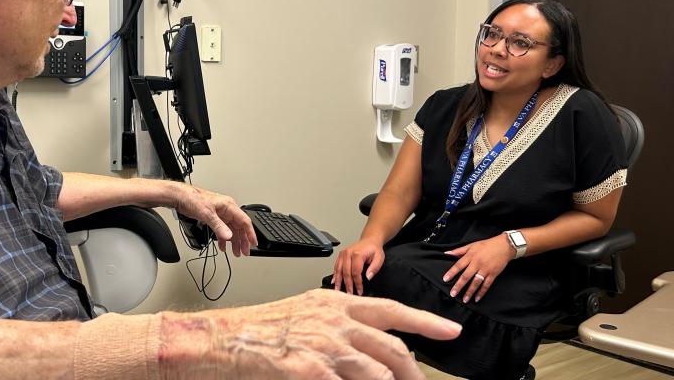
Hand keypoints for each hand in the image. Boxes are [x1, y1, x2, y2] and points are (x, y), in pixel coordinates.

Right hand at [160, 289, 461, 379]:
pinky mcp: (307, 367)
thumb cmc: (259, 330)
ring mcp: (321, 343)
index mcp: (334, 302)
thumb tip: (370, 349)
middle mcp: (332, 319)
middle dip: (414, 370)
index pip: (390, 310)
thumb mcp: (305, 316)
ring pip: (375, 369)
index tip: (451, 331)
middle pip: (391, 345)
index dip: (425, 322)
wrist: (222, 338)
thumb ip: (339, 327)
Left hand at [172, 184, 256, 256]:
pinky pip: (222, 230)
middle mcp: (227, 210)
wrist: (181, 197)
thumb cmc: (193, 199)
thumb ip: (219, 226)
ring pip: (231, 230)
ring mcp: (220, 214)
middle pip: (239, 227)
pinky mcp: (214, 218)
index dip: (250, 233)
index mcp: (229, 206)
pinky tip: (223, 247)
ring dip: (233, 242)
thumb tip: (229, 236)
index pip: (244, 221)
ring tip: (235, 252)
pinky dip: (223, 239)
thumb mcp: (207, 214)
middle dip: (242, 241)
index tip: (253, 243)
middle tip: (244, 252)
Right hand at [331, 238, 384, 294]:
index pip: (356, 272)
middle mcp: (348, 253)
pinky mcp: (341, 255)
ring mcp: (343, 254)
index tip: (359, 291)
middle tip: (349, 294)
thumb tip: (368, 277)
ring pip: (338, 270)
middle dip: (348, 285)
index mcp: (357, 254)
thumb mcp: (379, 258)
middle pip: (346, 272)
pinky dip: (335, 274)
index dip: (357, 283)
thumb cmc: (374, 249)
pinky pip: (336, 266)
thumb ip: (374, 268)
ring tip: (338, 290)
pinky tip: (334, 281)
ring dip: (338, 281)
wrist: (370, 240)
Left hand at [442, 234, 514, 302]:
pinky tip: (477, 298)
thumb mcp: (471, 245)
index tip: (445, 279)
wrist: (504, 246)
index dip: (452, 272)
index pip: (459, 265)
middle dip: (459, 286)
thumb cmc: (487, 245)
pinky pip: (486, 285)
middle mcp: (477, 264)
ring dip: (470, 292)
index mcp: (470, 256)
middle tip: (453, 293)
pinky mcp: (493, 274)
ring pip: (476, 282)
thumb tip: (446, 253)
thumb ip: (458, 250)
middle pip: (466, 276)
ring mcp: (485, 270)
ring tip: (464, 299)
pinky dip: (482, 292)